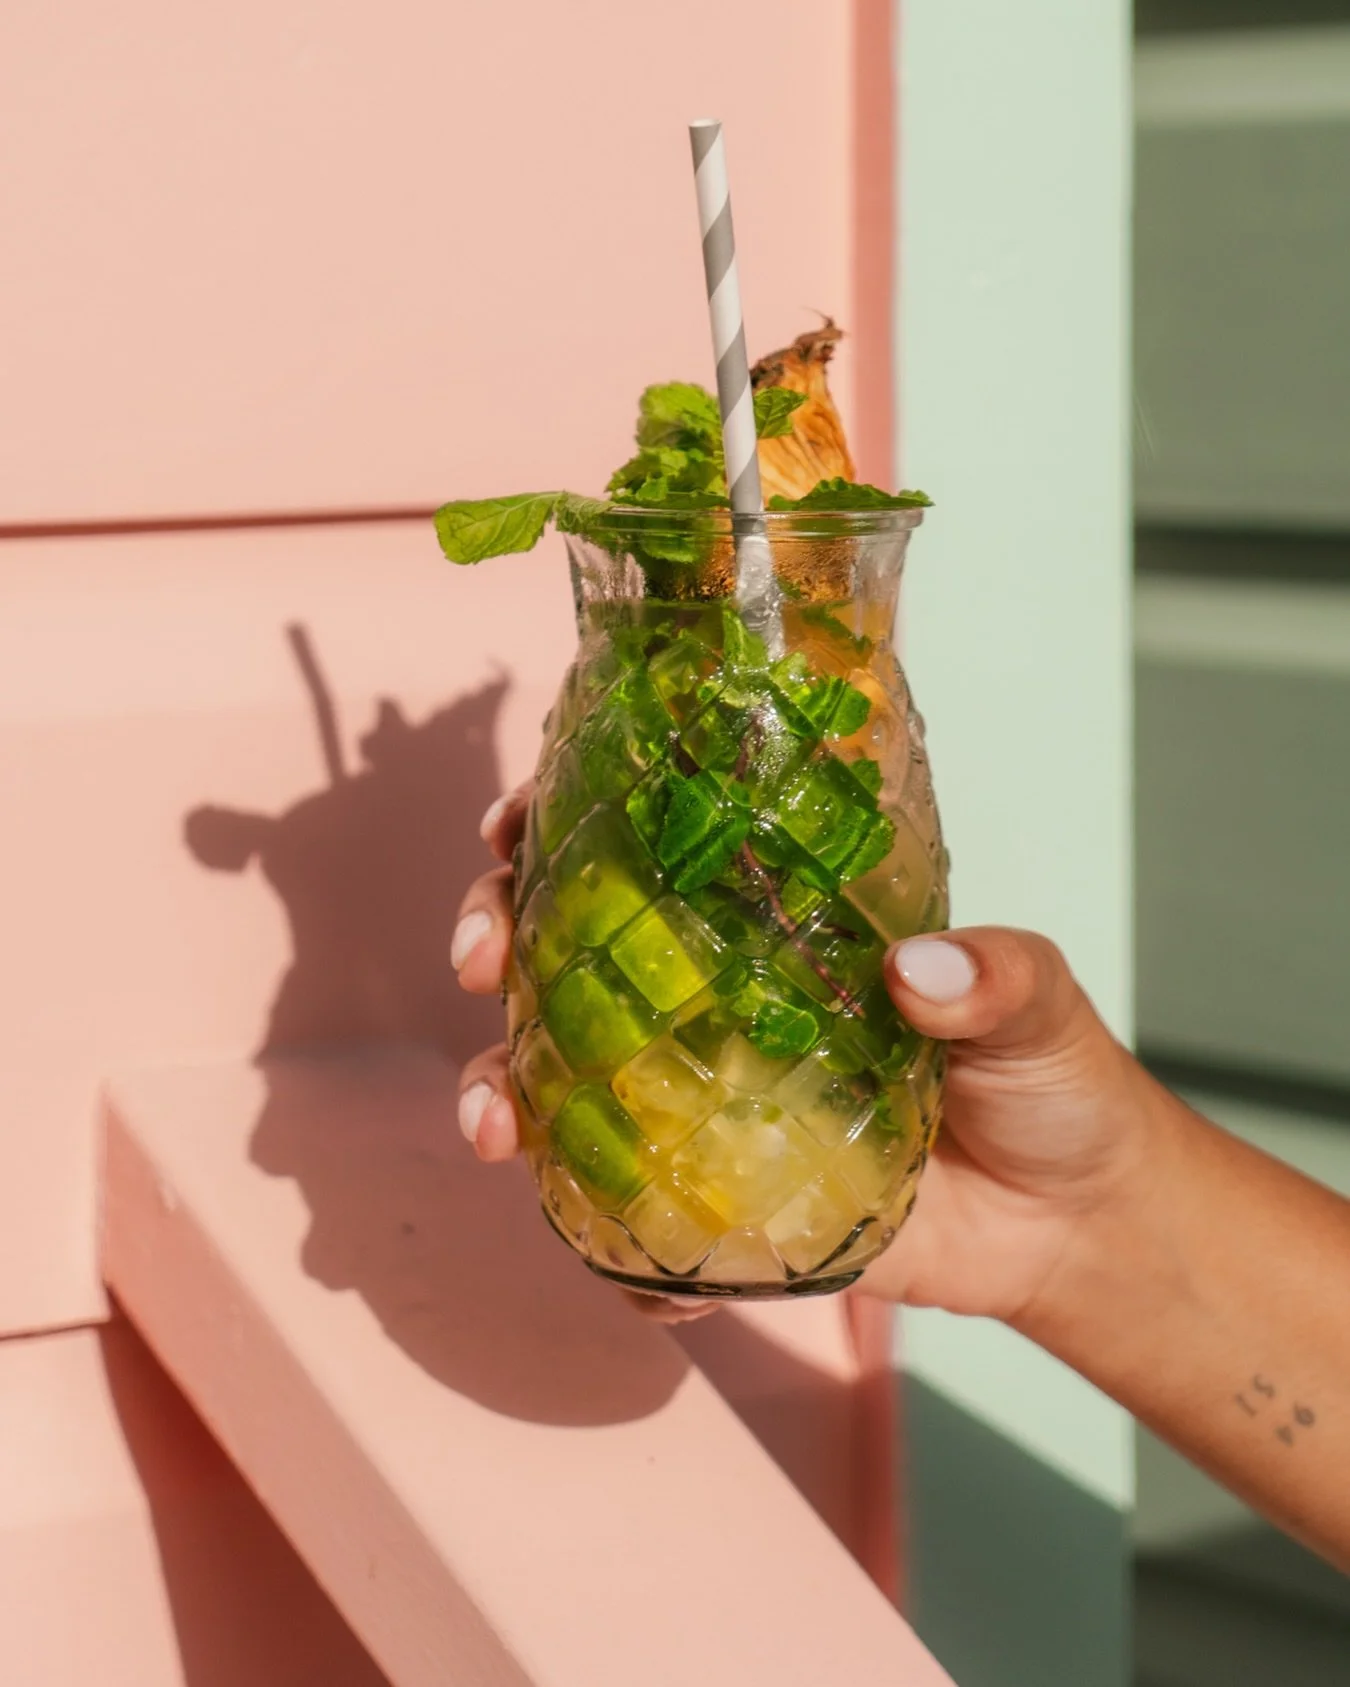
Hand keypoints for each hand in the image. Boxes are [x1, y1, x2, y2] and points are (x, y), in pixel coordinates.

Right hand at [453, 785, 1163, 1330]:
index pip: (642, 843)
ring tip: (493, 1121)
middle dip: (495, 935)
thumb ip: (997, 979)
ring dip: (498, 1088)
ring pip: (561, 1076)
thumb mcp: (1038, 1004)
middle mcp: (714, 998)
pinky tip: (609, 1258)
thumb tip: (920, 971)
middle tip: (483, 959)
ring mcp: (703, 1098)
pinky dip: (599, 1238)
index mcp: (769, 918)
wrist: (1070, 1222)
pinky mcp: (718, 1201)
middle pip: (565, 946)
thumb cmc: (1049, 1080)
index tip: (511, 822)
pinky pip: (628, 1218)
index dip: (556, 819)